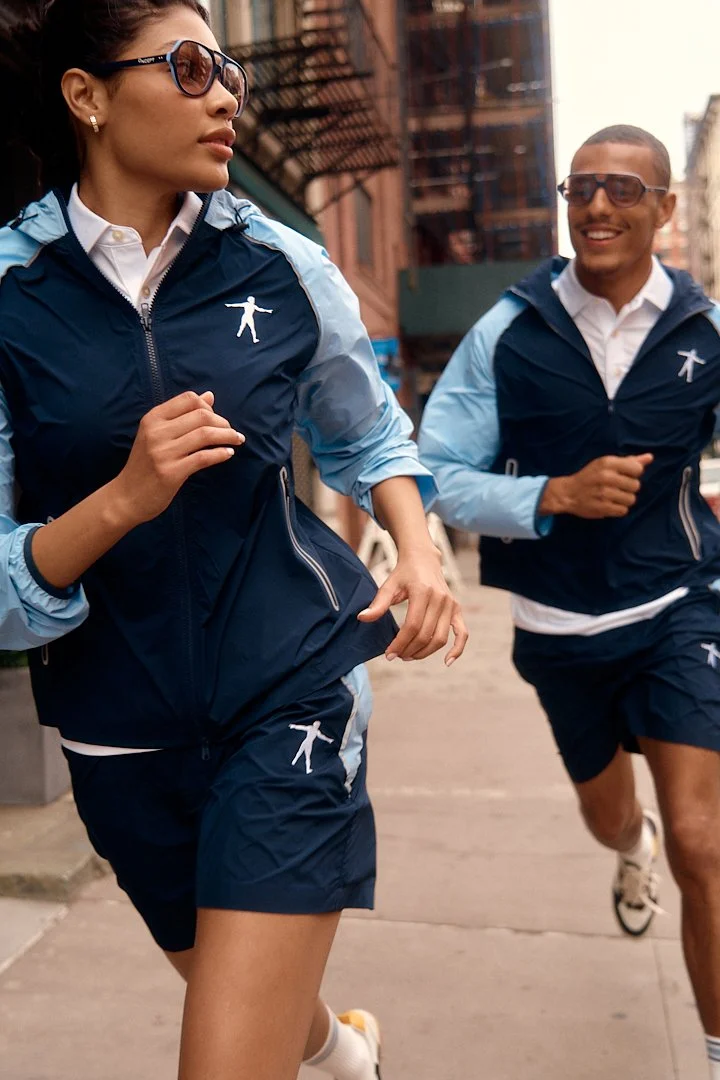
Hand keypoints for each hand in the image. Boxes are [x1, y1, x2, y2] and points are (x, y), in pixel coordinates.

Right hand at [109, 391, 243, 527]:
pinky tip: (228, 453)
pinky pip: (203, 457)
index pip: (188, 399)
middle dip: (223, 422)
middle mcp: (157, 432)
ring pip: (205, 434)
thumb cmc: (145, 464)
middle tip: (232, 432)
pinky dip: (221, 453)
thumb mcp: (157, 434)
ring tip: (237, 440)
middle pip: (201, 415)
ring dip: (227, 435)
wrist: (126, 497)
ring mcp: (163, 452)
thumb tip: (209, 396)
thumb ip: (182, 415)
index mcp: (153, 418)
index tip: (217, 420)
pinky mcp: (171, 472)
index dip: (208, 407)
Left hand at [357, 545, 468, 666]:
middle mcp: (440, 598)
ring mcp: (451, 605)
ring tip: (409, 656)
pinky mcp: (457, 609)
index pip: (412, 626)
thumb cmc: (403, 573)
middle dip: (409, 650)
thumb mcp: (389, 585)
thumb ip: (378, 604)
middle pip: (426, 635)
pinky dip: (457, 649)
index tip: (389, 653)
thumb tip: (362, 618)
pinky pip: (462, 633)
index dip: (400, 643)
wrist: (423, 559)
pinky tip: (447, 662)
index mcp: (423, 592)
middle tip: (396, 656)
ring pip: (440, 638)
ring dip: (424, 652)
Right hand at [540, 453, 653, 519]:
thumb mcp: (606, 464)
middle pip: (636, 485)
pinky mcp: (602, 507)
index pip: (637, 469)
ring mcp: (604, 493)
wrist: (568, 493)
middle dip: (629, 488)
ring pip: (631, 499)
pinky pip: (623, 511)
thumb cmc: (590, 476)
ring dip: (624, 500)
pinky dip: (618, 509)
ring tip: (613, 497)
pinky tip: (610, 505)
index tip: (624, 475)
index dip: (633, 474)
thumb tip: (650, 457)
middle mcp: (606, 476)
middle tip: (617, 488)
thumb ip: (629, 461)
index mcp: (608, 463)